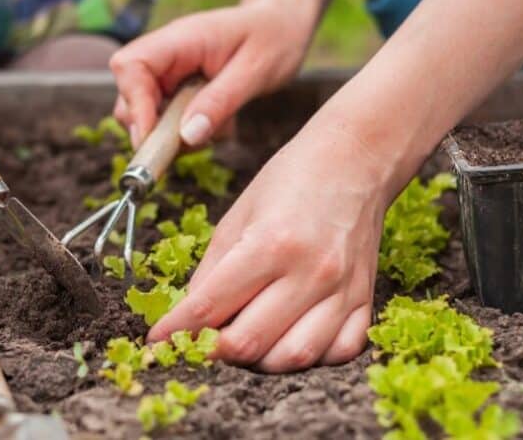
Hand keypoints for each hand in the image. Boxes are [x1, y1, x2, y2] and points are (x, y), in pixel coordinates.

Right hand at [110, 0, 314, 147]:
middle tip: (191, 142)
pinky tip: (219, 123)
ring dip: (174, 135)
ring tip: (217, 128)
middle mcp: (165, 56)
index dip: (134, 105)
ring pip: (145, 116)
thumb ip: (220, 102)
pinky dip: (188, 134)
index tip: (152, 138)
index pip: (130, 67)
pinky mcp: (177, 91)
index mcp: (178, 39)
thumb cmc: (273, 36)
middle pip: (128, 97)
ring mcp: (169, 74)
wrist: (283, 24)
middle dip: (152, 128)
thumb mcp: (255, 70)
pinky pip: (166, 122)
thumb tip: (186, 137)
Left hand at [147, 123, 392, 371]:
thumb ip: (211, 269)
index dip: (175, 331)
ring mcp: (343, 290)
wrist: (355, 160)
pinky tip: (288, 340)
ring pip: (294, 358)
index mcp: (269, 244)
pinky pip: (340, 353)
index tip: (156, 341)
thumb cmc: (291, 180)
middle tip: (197, 344)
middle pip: (249, 343)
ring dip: (259, 362)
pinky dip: (308, 357)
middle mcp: (309, 273)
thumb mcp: (237, 215)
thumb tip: (189, 315)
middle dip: (212, 352)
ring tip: (241, 343)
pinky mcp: (365, 299)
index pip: (210, 307)